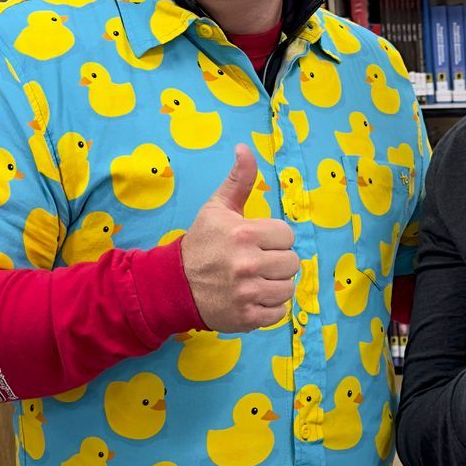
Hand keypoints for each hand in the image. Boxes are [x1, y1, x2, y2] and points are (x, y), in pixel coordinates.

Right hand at [179, 145, 297, 333]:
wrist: (173, 285)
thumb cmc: (201, 243)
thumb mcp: (217, 208)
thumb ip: (238, 180)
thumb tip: (245, 148)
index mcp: (244, 233)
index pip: (287, 235)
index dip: (274, 238)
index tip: (256, 242)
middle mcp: (248, 264)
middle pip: (292, 263)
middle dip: (277, 262)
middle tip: (256, 262)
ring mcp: (248, 293)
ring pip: (288, 288)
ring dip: (275, 285)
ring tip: (255, 280)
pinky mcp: (248, 317)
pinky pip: (280, 312)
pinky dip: (270, 307)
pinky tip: (252, 297)